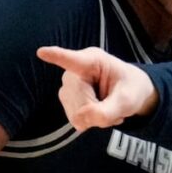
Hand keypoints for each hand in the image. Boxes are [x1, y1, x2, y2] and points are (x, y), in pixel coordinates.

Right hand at [36, 46, 157, 130]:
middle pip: (80, 103)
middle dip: (99, 111)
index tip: (42, 52)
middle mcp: (74, 71)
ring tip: (108, 106)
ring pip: (76, 114)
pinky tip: (99, 111)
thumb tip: (80, 119)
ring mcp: (67, 85)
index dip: (56, 56)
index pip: (71, 59)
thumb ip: (108, 111)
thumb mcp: (127, 101)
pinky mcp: (65, 98)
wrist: (128, 92)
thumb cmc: (130, 89)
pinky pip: (75, 119)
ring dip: (96, 118)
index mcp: (93, 61)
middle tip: (115, 106)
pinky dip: (91, 121)